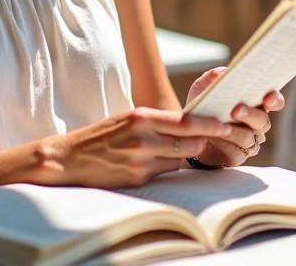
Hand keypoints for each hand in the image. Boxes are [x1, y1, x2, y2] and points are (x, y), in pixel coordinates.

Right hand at [37, 107, 229, 188]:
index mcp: (141, 117)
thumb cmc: (102, 135)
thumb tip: (191, 124)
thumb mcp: (128, 118)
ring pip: (180, 159)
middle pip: (190, 141)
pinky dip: (167, 168)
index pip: (186, 121)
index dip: (210, 124)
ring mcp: (140, 161)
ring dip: (184, 156)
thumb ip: (157, 121)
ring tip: (176, 149)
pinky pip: (165, 173)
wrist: (69, 158)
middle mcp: (143, 138)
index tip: (226, 124)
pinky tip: (154, 163)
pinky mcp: (137, 178)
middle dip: (205, 140)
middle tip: (218, 137)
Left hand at [185, 67, 285, 167]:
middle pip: (263, 121)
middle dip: (251, 115)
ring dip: (235, 131)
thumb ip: (211, 77)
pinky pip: (236, 153)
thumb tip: (221, 72)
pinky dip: (225, 145)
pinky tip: (214, 138)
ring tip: (221, 125)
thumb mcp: (202, 89)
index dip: (274, 100)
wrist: (188, 135)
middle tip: (236, 109)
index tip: (268, 97)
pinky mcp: (236, 157)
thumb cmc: (202, 108)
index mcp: (253, 104)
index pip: (273, 101)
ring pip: (249, 138)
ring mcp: (247, 141)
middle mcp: (255, 124)